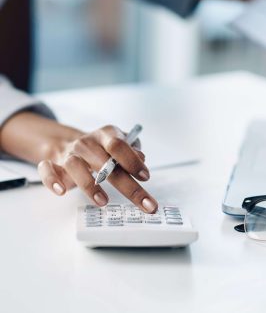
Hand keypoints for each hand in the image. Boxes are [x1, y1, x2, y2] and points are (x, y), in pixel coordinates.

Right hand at [37, 124, 157, 212]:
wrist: (71, 143)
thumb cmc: (103, 149)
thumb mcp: (120, 144)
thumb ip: (132, 151)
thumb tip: (141, 159)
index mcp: (107, 135)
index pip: (118, 145)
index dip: (132, 161)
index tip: (145, 177)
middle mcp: (88, 143)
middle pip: (105, 163)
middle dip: (127, 186)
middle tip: (144, 204)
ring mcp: (69, 153)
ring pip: (75, 165)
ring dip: (89, 185)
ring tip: (103, 202)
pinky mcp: (54, 164)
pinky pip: (47, 169)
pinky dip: (52, 179)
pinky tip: (61, 191)